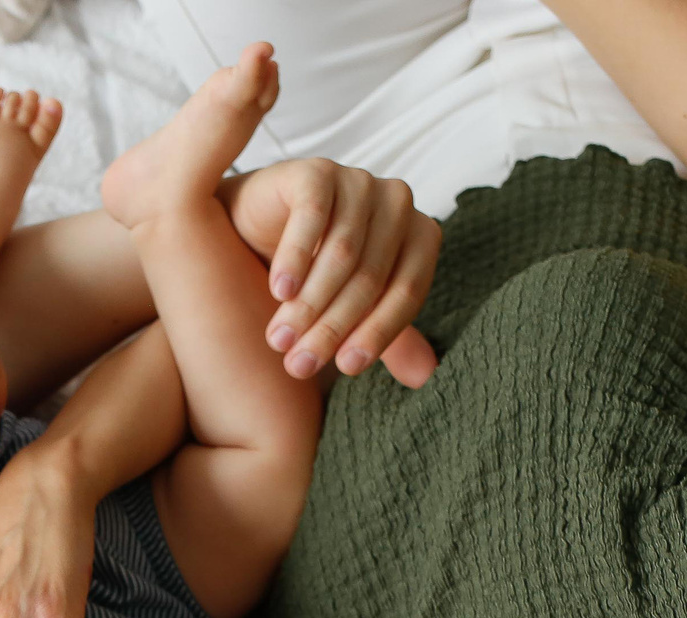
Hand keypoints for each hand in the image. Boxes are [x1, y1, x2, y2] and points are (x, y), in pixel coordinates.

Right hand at [219, 159, 442, 387]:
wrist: (260, 229)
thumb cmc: (317, 273)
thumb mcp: (357, 310)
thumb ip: (392, 340)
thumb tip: (426, 377)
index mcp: (420, 235)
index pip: (408, 292)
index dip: (377, 334)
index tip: (345, 370)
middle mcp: (397, 202)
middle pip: (372, 277)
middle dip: (333, 327)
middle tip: (300, 366)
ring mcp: (358, 180)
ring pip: (342, 253)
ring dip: (309, 303)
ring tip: (280, 340)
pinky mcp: (318, 171)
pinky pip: (312, 218)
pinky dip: (295, 258)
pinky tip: (278, 291)